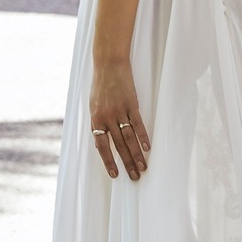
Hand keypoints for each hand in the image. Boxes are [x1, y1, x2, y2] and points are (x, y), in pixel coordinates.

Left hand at [89, 58, 150, 179]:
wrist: (108, 64)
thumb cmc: (100, 85)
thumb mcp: (93, 105)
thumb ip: (98, 123)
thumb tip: (102, 141)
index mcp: (95, 119)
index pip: (102, 146)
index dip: (108, 161)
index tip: (115, 174)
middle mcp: (107, 118)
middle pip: (118, 146)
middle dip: (127, 163)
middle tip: (135, 177)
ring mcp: (120, 111)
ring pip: (129, 138)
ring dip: (137, 154)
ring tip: (143, 167)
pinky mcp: (131, 104)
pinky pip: (138, 124)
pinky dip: (143, 137)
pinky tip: (148, 148)